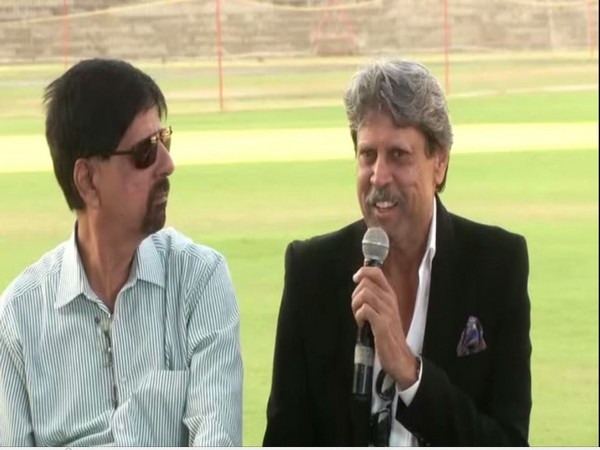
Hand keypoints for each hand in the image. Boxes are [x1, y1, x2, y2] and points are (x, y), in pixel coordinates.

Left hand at [351, 266, 417, 388]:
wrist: (399, 356)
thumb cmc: (388, 334)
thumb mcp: (383, 311)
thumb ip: (374, 297)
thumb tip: (360, 285)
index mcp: (389, 295)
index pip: (377, 272)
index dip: (363, 271)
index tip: (355, 279)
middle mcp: (389, 300)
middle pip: (366, 283)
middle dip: (355, 294)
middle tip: (357, 309)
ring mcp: (387, 312)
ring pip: (364, 294)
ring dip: (355, 305)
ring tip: (359, 317)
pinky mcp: (382, 324)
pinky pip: (365, 310)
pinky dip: (358, 316)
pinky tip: (362, 324)